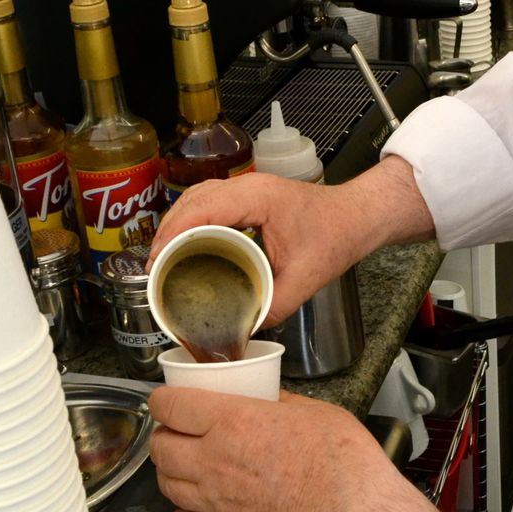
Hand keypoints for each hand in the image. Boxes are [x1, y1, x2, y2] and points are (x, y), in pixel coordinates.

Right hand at [149, 173, 357, 323]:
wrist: (358, 217)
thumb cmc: (338, 235)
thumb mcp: (306, 279)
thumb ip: (274, 305)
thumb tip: (243, 325)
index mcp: (258, 198)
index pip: (202, 211)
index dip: (173, 236)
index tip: (157, 262)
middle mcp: (249, 186)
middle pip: (192, 201)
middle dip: (167, 232)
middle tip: (154, 267)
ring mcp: (249, 187)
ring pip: (197, 197)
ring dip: (177, 223)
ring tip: (163, 256)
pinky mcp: (250, 196)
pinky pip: (210, 200)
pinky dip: (193, 219)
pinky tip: (186, 241)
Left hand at [149, 384, 387, 511]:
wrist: (352, 509)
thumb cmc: (340, 456)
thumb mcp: (309, 408)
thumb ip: (275, 402)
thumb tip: (264, 399)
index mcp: (231, 421)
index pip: (169, 406)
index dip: (163, 398)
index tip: (170, 397)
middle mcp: (215, 460)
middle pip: (160, 447)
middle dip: (163, 434)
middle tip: (179, 428)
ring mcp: (219, 498)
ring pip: (167, 484)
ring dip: (169, 471)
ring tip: (184, 462)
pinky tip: (190, 506)